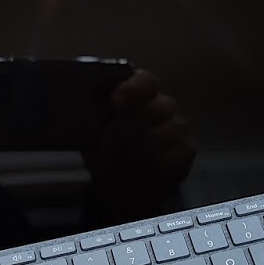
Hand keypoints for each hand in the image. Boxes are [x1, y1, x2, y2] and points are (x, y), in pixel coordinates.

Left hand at [86, 69, 195, 189]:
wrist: (114, 183)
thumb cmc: (101, 149)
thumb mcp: (87, 131)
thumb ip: (89, 115)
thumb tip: (78, 108)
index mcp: (137, 92)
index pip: (146, 81)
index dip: (132, 90)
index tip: (114, 102)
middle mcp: (161, 105)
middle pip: (155, 108)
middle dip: (127, 127)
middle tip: (104, 145)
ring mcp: (177, 128)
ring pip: (170, 131)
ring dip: (140, 149)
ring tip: (117, 163)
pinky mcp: (185, 152)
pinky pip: (177, 155)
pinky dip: (153, 166)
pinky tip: (136, 173)